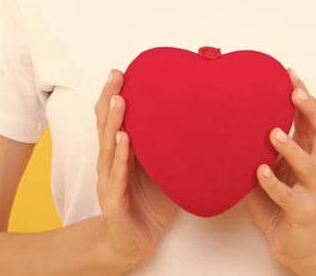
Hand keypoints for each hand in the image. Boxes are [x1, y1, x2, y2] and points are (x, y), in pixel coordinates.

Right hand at [94, 68, 181, 270]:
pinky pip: (116, 176)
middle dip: (110, 99)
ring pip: (108, 147)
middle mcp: (112, 162)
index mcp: (124, 153)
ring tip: (120, 100)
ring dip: (114, 122)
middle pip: (106, 126)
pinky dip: (120, 157)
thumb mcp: (168, 170)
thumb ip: (178, 148)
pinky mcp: (113, 201)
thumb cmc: (152, 203)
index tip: (122, 71)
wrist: (135, 242)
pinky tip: (124, 140)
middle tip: (117, 75)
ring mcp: (109, 181)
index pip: (116, 119)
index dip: (115, 95)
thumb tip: (209, 123)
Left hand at [247, 69, 315, 266]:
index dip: (305, 95)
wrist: (296, 243)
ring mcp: (313, 189)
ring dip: (292, 147)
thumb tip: (230, 118)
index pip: (314, 117)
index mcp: (311, 151)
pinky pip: (289, 196)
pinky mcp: (303, 211)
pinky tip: (260, 172)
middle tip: (294, 92)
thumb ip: (261, 146)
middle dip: (309, 109)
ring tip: (273, 133)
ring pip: (310, 163)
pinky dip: (273, 183)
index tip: (289, 74)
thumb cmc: (281, 201)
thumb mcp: (272, 167)